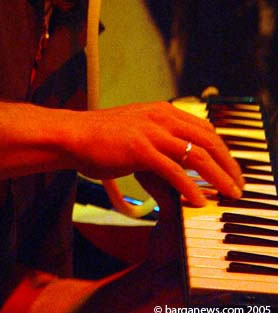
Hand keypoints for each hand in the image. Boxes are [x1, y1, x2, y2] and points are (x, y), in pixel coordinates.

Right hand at [69, 101, 243, 205]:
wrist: (73, 135)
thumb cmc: (102, 136)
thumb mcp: (137, 130)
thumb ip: (159, 142)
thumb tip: (177, 167)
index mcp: (163, 110)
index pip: (204, 129)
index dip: (222, 150)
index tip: (231, 168)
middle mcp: (161, 117)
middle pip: (208, 141)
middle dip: (228, 165)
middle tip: (238, 185)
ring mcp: (151, 132)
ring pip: (196, 156)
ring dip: (218, 178)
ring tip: (229, 195)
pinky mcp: (140, 150)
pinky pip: (173, 171)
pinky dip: (190, 188)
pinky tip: (198, 202)